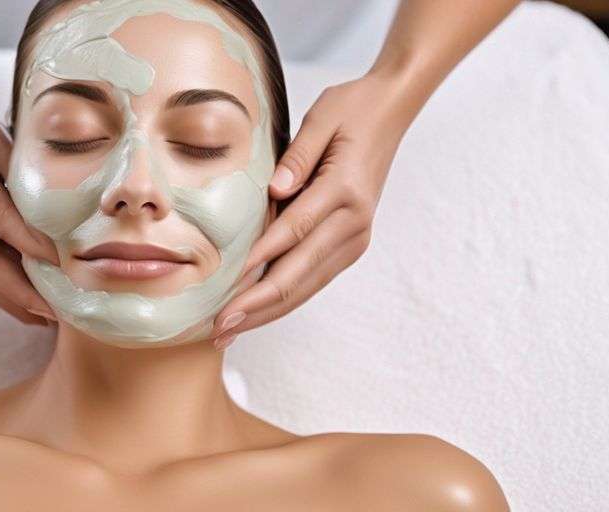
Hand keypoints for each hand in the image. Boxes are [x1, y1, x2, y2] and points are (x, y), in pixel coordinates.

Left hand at [212, 72, 418, 348]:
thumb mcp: (321, 118)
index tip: (224, 288)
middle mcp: (354, 222)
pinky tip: (256, 312)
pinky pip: (313, 279)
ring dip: (266, 312)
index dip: (257, 262)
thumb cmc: (351, 109)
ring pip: (306, 286)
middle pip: (298, 274)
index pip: (293, 232)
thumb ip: (297, 154)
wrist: (390, 111)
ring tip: (228, 331)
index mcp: (345, 191)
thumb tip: (275, 190)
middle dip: (255, 305)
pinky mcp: (351, 243)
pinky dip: (283, 299)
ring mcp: (355, 237)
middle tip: (218, 327)